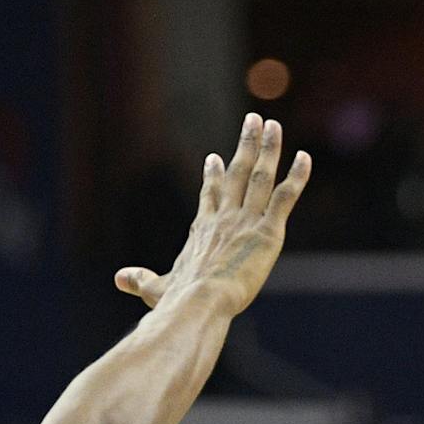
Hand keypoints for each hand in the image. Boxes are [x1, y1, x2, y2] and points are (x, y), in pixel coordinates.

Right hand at [114, 114, 310, 315]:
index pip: (210, 196)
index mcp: (202, 230)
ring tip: (274, 126)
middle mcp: (225, 218)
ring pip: (260, 177)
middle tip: (254, 121)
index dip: (214, 177)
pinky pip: (285, 198)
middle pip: (238, 173)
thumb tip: (118, 279)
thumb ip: (140, 280)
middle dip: (246, 145)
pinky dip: (296, 177)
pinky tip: (305, 158)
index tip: (216, 158)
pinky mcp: (267, 233)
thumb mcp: (156, 288)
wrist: (198, 303)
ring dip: (268, 150)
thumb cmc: (178, 300)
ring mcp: (246, 222)